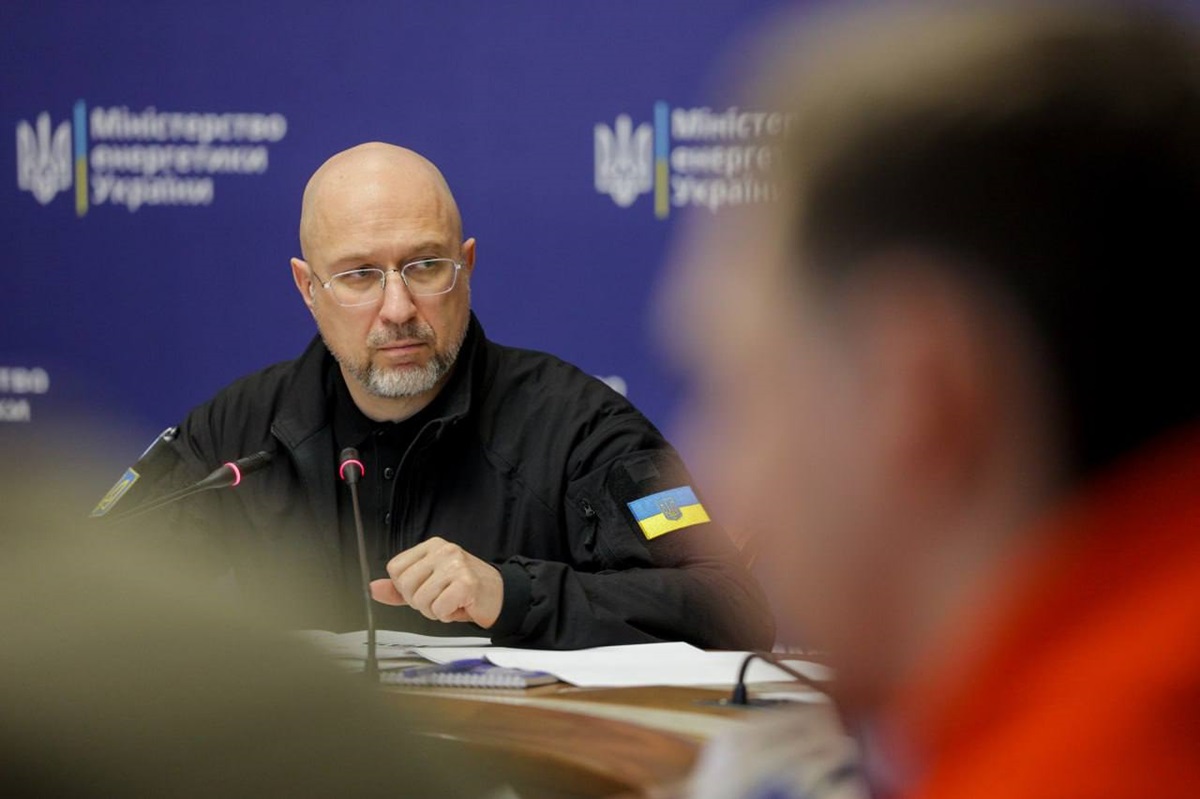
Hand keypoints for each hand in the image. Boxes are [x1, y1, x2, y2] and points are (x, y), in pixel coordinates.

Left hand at [369, 536, 503, 628]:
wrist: (500, 595)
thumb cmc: (464, 589)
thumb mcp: (429, 584)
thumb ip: (399, 588)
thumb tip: (374, 588)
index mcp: (432, 546)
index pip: (395, 568)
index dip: (405, 587)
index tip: (424, 588)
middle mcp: (443, 550)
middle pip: (405, 585)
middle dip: (419, 601)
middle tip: (438, 598)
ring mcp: (456, 565)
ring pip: (420, 600)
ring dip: (434, 611)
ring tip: (450, 602)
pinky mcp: (466, 582)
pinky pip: (439, 608)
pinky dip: (447, 615)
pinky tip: (459, 606)